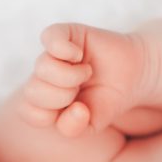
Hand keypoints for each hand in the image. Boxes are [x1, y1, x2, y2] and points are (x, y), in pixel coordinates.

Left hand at [18, 23, 151, 136]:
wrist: (133, 74)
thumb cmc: (106, 100)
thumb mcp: (91, 124)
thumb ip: (73, 128)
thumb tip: (76, 109)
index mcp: (41, 100)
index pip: (28, 112)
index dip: (52, 116)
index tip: (76, 110)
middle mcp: (41, 76)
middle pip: (32, 91)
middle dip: (62, 97)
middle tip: (81, 90)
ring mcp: (50, 54)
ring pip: (42, 67)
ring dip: (71, 76)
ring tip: (86, 73)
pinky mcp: (63, 33)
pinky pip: (49, 38)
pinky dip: (65, 50)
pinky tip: (79, 55)